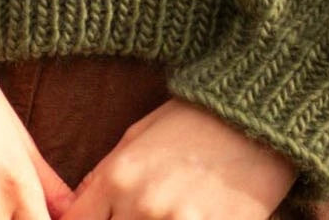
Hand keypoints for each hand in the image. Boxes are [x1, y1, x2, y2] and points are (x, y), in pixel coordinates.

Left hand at [60, 97, 297, 219]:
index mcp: (118, 178)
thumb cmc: (192, 123)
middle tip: (138, 214)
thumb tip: (75, 210)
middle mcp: (141, 205)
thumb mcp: (137, 138)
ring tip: (165, 213)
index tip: (97, 219)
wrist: (253, 119)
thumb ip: (104, 177)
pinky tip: (192, 217)